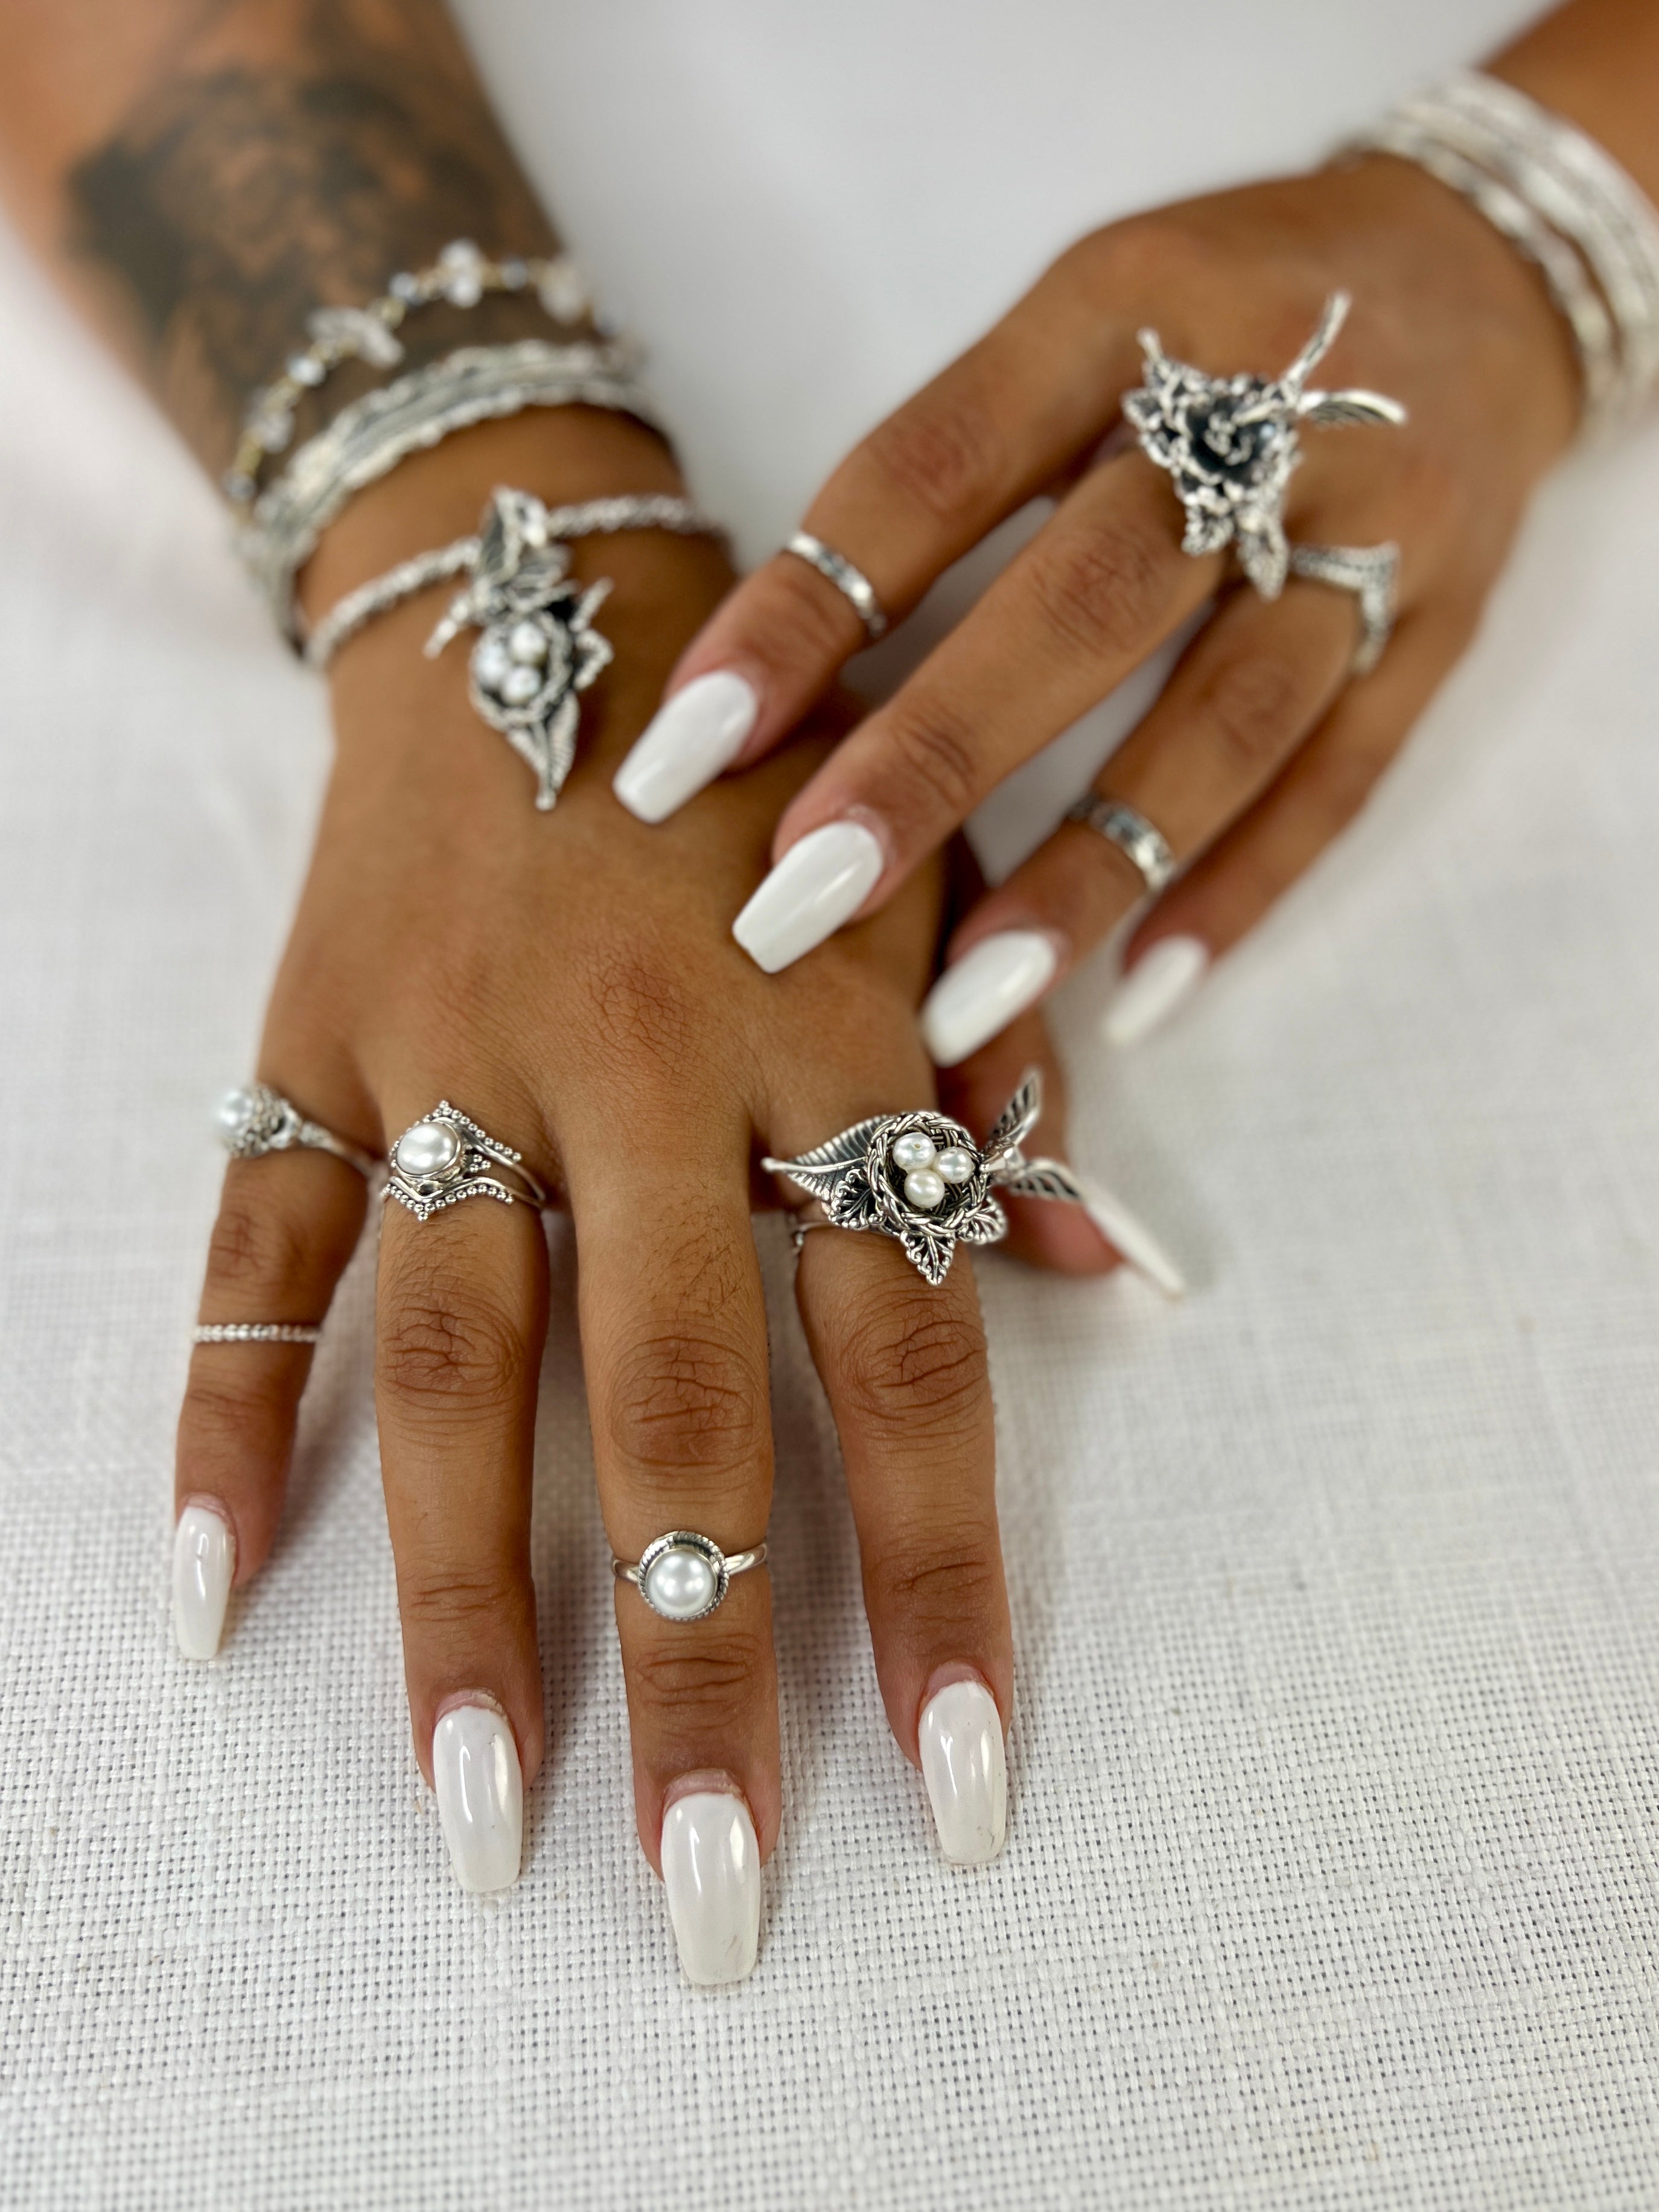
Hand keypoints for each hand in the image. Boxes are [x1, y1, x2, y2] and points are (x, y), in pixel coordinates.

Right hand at [171, 410, 1111, 1978]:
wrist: (538, 560)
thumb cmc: (772, 745)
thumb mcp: (923, 872)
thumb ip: (1007, 1074)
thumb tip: (1117, 1279)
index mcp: (827, 1029)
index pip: (910, 1350)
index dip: (944, 1575)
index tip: (961, 1785)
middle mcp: (648, 1059)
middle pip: (681, 1401)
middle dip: (704, 1657)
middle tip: (710, 1895)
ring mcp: (457, 1050)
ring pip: (460, 1357)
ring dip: (462, 1599)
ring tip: (480, 1816)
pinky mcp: (311, 1030)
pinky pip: (253, 1239)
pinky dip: (226, 1405)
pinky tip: (206, 1592)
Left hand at [610, 153, 1578, 1060]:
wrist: (1479, 267)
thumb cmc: (1212, 316)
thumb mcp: (1074, 324)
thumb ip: (949, 481)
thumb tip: (778, 691)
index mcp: (1119, 306)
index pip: (932, 471)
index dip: (801, 613)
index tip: (677, 755)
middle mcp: (1262, 409)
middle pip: (1082, 606)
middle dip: (931, 766)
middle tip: (794, 906)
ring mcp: (1376, 525)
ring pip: (1224, 721)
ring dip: (1088, 874)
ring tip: (963, 1006)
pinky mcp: (1446, 625)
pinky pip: (1341, 780)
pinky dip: (1236, 891)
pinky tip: (1133, 996)